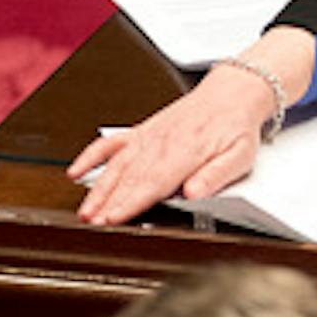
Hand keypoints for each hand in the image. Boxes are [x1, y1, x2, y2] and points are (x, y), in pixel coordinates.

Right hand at [67, 26, 316, 225]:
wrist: (232, 93)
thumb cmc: (236, 126)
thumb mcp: (241, 154)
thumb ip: (218, 174)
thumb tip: (196, 193)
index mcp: (188, 151)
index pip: (156, 182)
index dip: (133, 202)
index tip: (115, 218)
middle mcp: (163, 143)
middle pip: (132, 177)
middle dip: (110, 202)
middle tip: (93, 223)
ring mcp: (149, 137)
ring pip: (118, 165)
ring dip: (99, 189)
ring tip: (86, 211)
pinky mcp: (141, 132)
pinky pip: (111, 143)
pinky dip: (91, 156)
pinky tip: (76, 171)